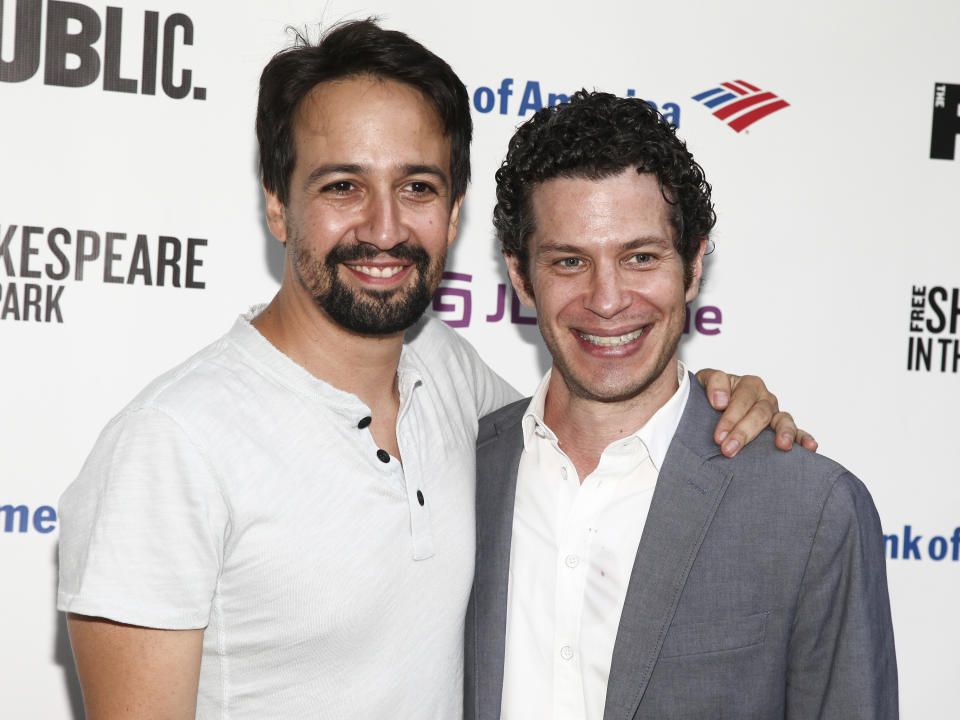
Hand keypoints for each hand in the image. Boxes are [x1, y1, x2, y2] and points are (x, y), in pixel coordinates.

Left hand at [695, 368, 818, 457]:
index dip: (730, 416)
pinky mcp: (782, 428)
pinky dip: (804, 438)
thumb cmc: (707, 396)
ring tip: (782, 445)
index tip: (718, 435)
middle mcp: (763, 397)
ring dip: (783, 432)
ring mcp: (774, 413)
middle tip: (728, 449)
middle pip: (759, 412)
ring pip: (782, 420)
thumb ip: (712, 382)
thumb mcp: (703, 381)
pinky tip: (810, 447)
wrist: (709, 407)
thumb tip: (721, 402)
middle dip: (744, 431)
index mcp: (746, 384)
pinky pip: (798, 432)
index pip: (741, 398)